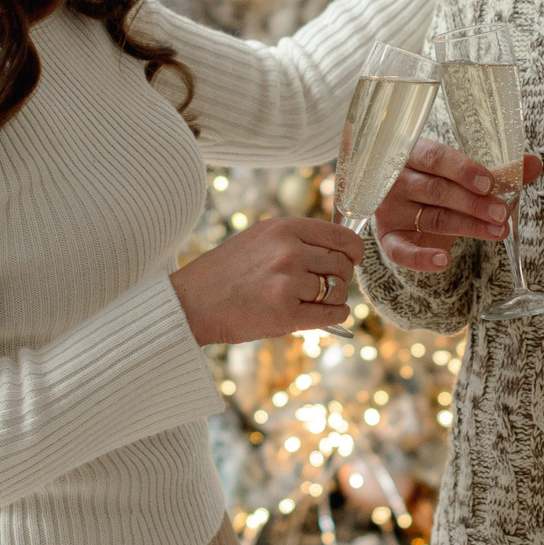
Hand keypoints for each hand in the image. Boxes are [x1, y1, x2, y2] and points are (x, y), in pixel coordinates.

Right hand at [170, 216, 363, 343]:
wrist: (190, 303)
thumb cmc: (224, 273)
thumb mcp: (258, 240)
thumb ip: (294, 241)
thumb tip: (335, 252)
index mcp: (283, 229)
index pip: (340, 236)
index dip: (353, 250)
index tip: (351, 259)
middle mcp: (289, 251)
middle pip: (342, 264)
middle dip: (341, 277)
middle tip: (328, 286)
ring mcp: (288, 282)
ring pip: (338, 290)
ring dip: (334, 298)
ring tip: (316, 301)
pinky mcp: (286, 314)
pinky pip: (332, 313)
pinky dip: (335, 316)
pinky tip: (324, 315)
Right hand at [374, 139, 543, 271]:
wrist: (406, 204)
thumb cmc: (437, 182)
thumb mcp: (463, 175)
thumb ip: (497, 171)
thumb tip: (534, 164)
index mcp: (414, 154)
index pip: (435, 158)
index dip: (463, 170)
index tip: (490, 184)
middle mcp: (397, 180)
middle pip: (437, 190)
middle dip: (473, 203)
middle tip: (503, 214)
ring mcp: (390, 209)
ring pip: (432, 218)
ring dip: (468, 226)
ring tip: (498, 231)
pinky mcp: (388, 237)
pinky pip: (400, 251)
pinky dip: (421, 258)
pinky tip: (444, 260)